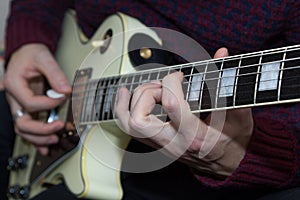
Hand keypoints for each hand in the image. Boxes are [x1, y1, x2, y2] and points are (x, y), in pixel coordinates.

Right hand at [4, 43, 70, 154]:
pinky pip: (28, 127)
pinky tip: (46, 147)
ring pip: (23, 130)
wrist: (26, 53)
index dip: (48, 104)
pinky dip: (36, 139)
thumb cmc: (31, 54)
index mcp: (14, 85)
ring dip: (39, 138)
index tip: (62, 98)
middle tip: (58, 127)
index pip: (30, 103)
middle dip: (41, 130)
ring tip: (55, 140)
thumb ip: (55, 74)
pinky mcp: (27, 109)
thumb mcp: (44, 58)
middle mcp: (14, 98)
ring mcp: (20, 106)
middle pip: (22, 123)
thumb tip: (66, 90)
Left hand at [115, 48, 252, 175]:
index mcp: (195, 135)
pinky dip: (124, 110)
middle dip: (147, 93)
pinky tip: (127, 96)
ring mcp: (161, 145)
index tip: (180, 76)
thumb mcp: (238, 115)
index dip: (171, 82)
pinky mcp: (156, 144)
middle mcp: (173, 142)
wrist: (226, 166)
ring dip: (129, 101)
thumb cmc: (233, 142)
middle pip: (140, 118)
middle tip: (162, 87)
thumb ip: (228, 83)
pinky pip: (129, 129)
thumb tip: (221, 53)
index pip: (170, 104)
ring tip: (141, 88)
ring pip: (129, 125)